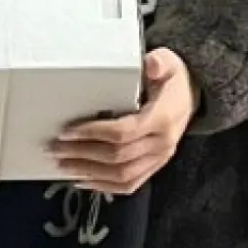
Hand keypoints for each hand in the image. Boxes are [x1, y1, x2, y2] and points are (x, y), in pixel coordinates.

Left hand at [50, 48, 197, 194]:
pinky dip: (105, 186)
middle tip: (56, 148)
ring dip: (90, 173)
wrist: (191, 94)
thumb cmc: (173, 78)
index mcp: (162, 119)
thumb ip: (159, 62)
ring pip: (122, 175)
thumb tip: (151, 64)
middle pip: (117, 157)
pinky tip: (84, 181)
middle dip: (83, 154)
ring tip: (63, 166)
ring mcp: (159, 158)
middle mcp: (161, 144)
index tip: (67, 131)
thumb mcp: (169, 62)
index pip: (122, 132)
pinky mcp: (154, 166)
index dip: (93, 133)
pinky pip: (130, 183)